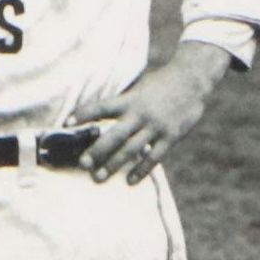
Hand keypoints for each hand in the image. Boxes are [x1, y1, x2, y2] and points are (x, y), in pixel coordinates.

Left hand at [84, 42, 234, 183]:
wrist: (193, 79)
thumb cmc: (161, 83)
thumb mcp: (139, 87)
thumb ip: (123, 102)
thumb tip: (100, 113)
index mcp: (130, 99)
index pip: (102, 107)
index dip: (84, 114)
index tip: (66, 123)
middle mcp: (141, 114)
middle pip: (115, 135)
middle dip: (97, 150)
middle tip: (82, 164)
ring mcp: (156, 126)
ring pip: (132, 149)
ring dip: (114, 165)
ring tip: (98, 177)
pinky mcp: (171, 136)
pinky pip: (154, 157)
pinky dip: (141, 170)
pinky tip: (130, 181)